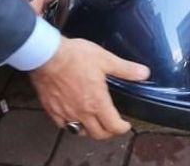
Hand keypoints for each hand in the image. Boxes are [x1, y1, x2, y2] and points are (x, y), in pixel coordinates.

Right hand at [29, 37, 149, 139]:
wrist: (46, 55)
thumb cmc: (74, 56)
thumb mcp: (105, 59)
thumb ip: (125, 69)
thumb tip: (143, 73)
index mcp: (97, 102)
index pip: (113, 126)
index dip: (122, 128)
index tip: (125, 125)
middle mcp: (82, 112)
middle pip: (98, 134)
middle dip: (108, 132)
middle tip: (112, 126)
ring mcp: (66, 113)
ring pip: (80, 132)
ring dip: (89, 130)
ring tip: (94, 123)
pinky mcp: (52, 109)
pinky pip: (63, 125)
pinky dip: (70, 125)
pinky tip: (72, 117)